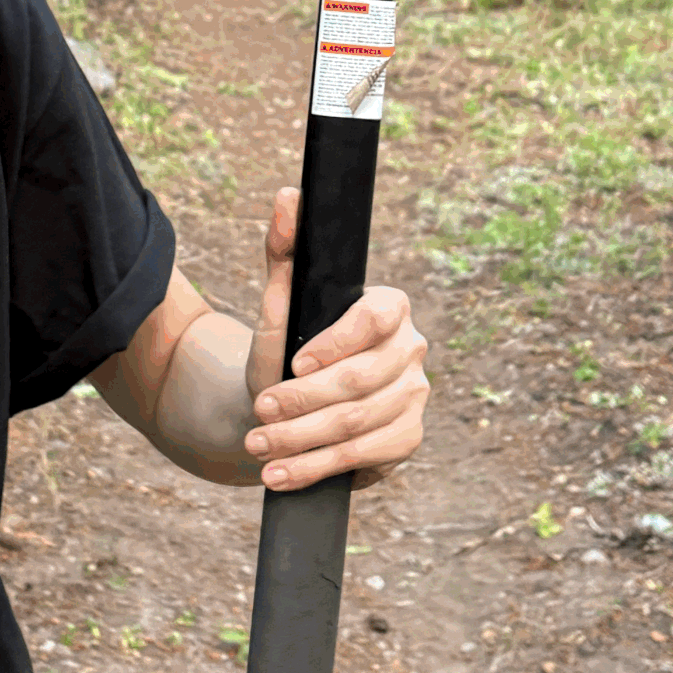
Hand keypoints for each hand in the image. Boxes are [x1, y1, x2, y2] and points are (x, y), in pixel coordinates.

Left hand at [242, 186, 429, 492]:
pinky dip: (316, 469)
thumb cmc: (284, 350)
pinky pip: (364, 459)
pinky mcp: (405, 441)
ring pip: (357, 426)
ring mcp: (414, 399)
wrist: (284, 409)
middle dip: (301, 403)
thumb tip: (289, 196)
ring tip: (258, 449)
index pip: (374, 319)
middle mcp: (412, 351)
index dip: (333, 344)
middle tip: (258, 415)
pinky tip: (281, 476)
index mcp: (389, 308)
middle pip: (359, 382)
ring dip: (301, 442)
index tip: (291, 365)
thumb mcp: (278, 304)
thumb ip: (284, 251)